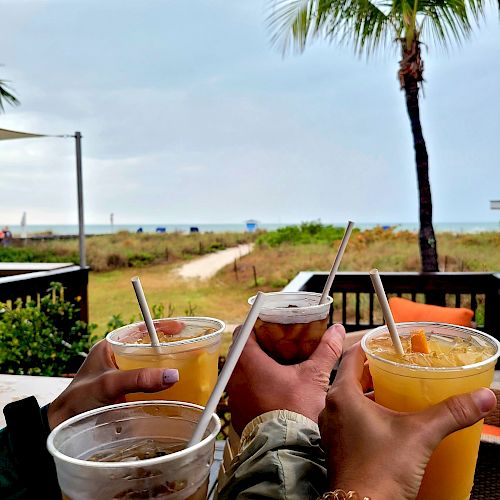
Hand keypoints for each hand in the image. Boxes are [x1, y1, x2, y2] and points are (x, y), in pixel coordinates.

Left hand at [47, 340, 178, 428]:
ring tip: (189, 370)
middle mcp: (120, 359)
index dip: (163, 327)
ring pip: (152, 368)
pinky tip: (175, 392)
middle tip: (191, 351)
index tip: (182, 328)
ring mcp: (124, 377)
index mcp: (112, 346)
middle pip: (151, 348)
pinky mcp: (128, 395)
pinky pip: (150, 386)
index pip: (142, 330)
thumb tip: (172, 376)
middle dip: (171, 349)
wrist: (61, 429)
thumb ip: (138, 379)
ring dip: (168, 369)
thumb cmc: (77, 400)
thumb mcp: (108, 384)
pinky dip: (163, 388)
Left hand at [228, 323, 344, 434]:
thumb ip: (326, 350)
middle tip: (279, 342)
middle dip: (260, 344)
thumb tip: (336, 331)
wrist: (285, 450)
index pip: (244, 330)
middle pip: (243, 349)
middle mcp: (234, 375)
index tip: (272, 324)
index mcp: (247, 360)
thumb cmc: (295, 411)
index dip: (257, 324)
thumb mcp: (314, 376)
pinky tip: (274, 386)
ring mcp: (234, 395)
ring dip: (258, 364)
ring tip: (279, 363)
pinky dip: (255, 383)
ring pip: (242, 370)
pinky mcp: (238, 411)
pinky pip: (243, 388)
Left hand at [319, 343, 495, 499]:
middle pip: (353, 378)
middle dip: (375, 371)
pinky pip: (351, 420)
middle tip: (399, 366)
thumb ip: (452, 412)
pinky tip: (389, 423)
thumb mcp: (420, 435)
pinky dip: (367, 415)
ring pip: (352, 400)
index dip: (370, 346)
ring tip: (397, 392)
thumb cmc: (380, 471)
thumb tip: (483, 396)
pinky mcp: (338, 446)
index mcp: (342, 395)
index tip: (388, 342)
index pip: (353, 357)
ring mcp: (333, 429)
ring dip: (372, 394)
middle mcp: (331, 408)